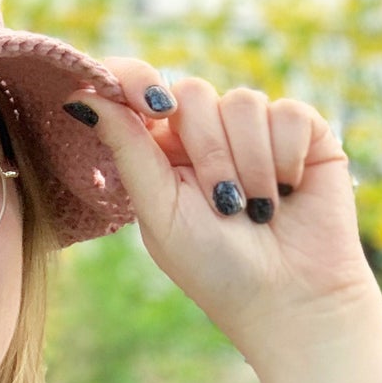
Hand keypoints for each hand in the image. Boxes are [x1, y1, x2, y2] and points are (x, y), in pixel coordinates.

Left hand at [65, 60, 381, 358]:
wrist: (290, 301)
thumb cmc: (216, 269)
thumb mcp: (160, 211)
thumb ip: (126, 149)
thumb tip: (79, 95)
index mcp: (162, 152)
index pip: (139, 88)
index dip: (139, 82)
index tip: (154, 106)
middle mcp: (206, 134)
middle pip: (194, 93)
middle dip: (209, 153)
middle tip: (224, 205)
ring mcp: (255, 131)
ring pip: (243, 102)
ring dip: (250, 164)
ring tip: (258, 211)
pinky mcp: (302, 134)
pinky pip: (288, 112)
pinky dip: (285, 157)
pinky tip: (288, 193)